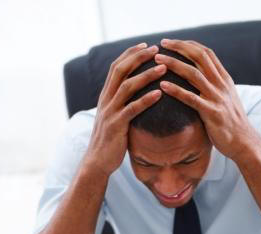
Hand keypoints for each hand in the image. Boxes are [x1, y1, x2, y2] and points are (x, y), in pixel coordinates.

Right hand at [85, 43, 166, 176]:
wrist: (97, 162)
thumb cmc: (110, 141)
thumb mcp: (114, 118)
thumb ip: (122, 105)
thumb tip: (137, 97)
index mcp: (105, 96)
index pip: (117, 67)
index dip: (131, 54)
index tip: (147, 46)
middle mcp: (106, 100)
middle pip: (120, 70)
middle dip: (138, 57)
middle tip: (156, 49)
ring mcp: (110, 112)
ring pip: (127, 87)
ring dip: (146, 75)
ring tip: (163, 68)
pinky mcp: (116, 126)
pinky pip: (132, 109)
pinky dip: (146, 100)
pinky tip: (159, 94)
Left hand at [155, 39, 260, 161]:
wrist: (243, 142)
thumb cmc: (231, 124)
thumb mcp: (226, 100)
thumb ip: (215, 88)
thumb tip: (200, 81)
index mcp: (224, 79)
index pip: (206, 53)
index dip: (188, 45)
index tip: (172, 42)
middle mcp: (221, 84)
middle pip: (199, 57)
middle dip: (179, 47)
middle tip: (161, 44)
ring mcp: (217, 98)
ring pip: (193, 74)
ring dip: (174, 64)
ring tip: (157, 61)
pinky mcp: (211, 112)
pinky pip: (191, 98)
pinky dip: (176, 90)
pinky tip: (163, 86)